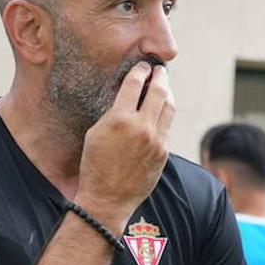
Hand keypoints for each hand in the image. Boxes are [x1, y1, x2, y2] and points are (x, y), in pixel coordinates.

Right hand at [74, 61, 174, 231]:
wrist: (108, 199)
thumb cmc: (95, 165)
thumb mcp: (96, 132)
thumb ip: (114, 112)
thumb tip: (129, 94)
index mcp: (120, 119)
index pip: (135, 83)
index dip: (140, 70)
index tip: (142, 65)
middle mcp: (142, 127)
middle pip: (159, 91)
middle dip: (160, 76)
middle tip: (159, 70)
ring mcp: (156, 140)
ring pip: (170, 107)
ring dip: (167, 93)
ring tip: (163, 87)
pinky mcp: (164, 152)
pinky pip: (167, 126)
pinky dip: (165, 114)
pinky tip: (161, 110)